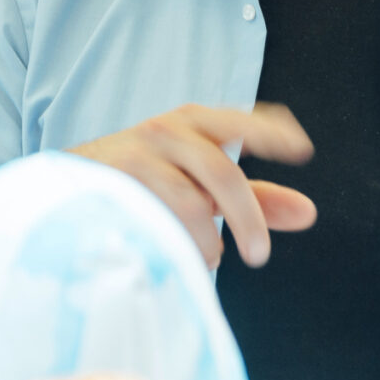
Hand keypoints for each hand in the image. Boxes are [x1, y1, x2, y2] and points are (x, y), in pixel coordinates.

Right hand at [70, 103, 315, 268]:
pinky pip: (154, 222)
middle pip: (220, 172)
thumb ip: (256, 196)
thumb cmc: (152, 182)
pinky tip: (173, 253)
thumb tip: (309, 213)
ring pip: (188, 203)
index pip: (238, 121)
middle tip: (259, 255)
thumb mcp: (203, 182)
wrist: (70, 187)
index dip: (270, 133)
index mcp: (194, 122)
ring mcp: (136, 156)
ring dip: (205, 241)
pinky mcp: (111, 186)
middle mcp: (166, 131)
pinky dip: (174, 244)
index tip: (299, 149)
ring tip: (205, 257)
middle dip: (246, 216)